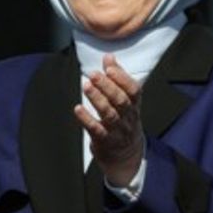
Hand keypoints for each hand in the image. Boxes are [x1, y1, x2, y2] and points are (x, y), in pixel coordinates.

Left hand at [73, 54, 144, 187]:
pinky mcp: (104, 141)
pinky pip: (96, 130)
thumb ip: (117, 77)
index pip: (134, 90)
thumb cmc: (124, 120)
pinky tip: (78, 109)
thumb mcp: (125, 99)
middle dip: (107, 86)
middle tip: (93, 74)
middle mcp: (128, 117)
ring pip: (109, 114)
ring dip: (97, 99)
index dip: (122, 78)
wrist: (126, 156)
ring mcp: (117, 130)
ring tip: (86, 86)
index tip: (109, 68)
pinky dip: (87, 119)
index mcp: (134, 105)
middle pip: (120, 101)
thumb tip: (109, 56)